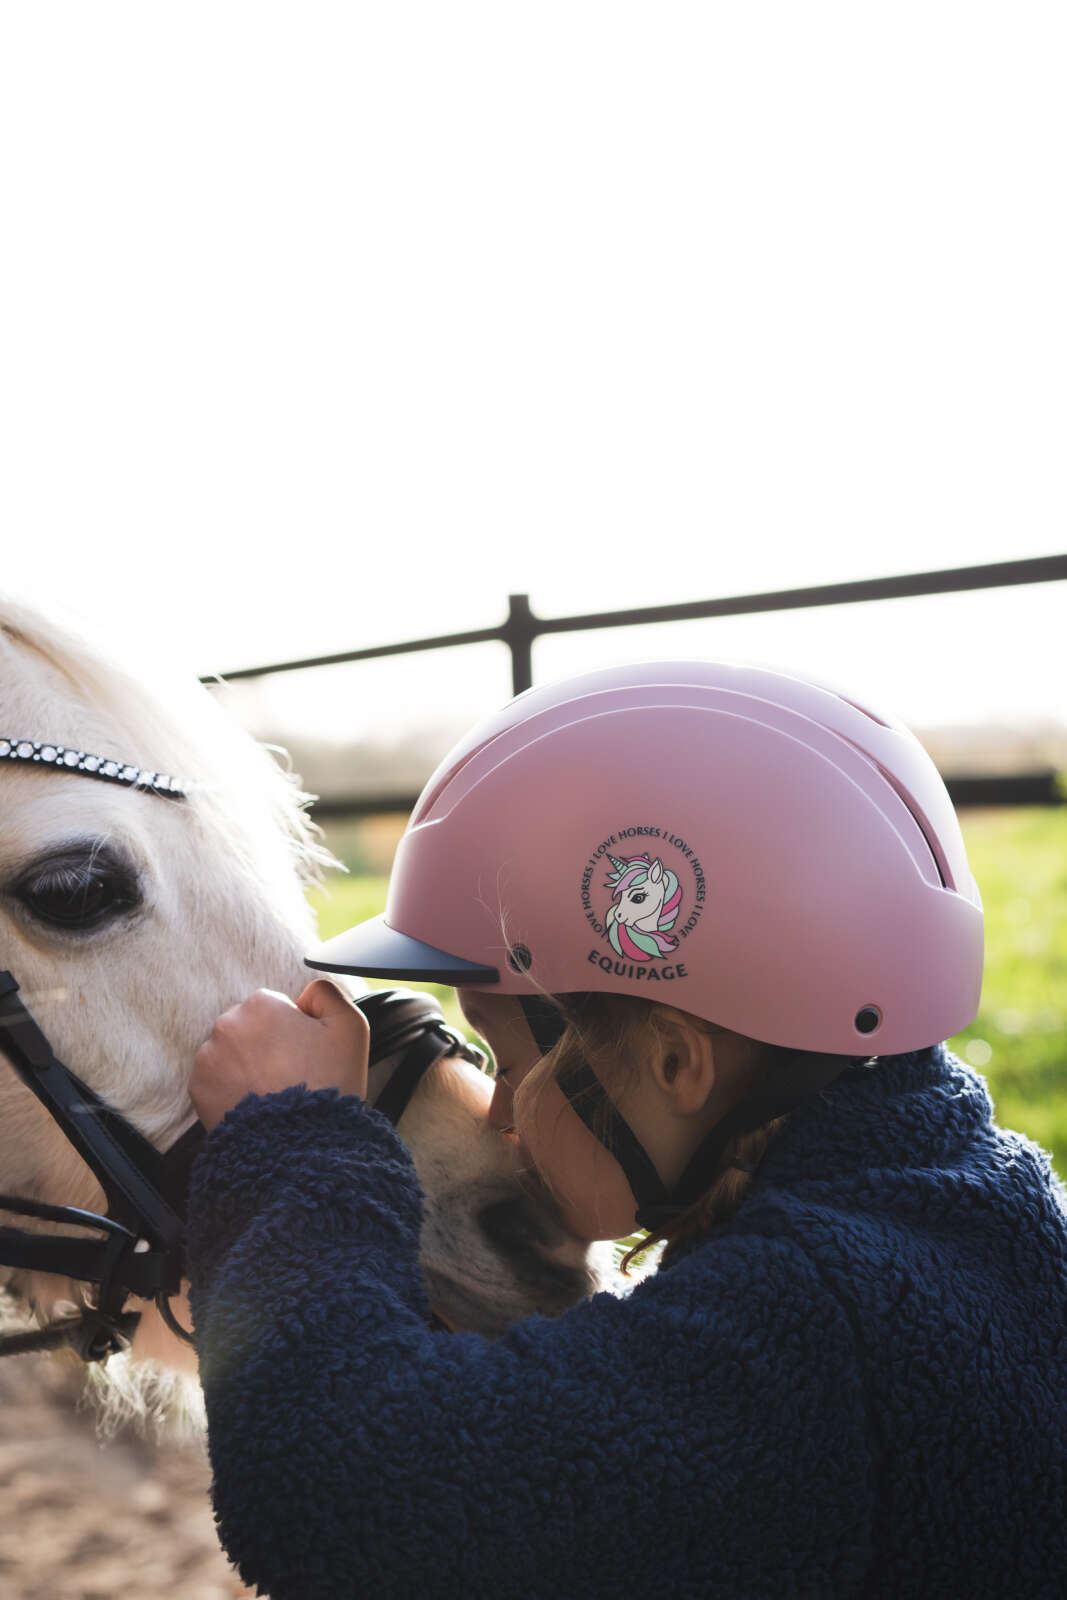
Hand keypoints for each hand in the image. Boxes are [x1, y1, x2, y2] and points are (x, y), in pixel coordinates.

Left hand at [191, 980, 369, 1131]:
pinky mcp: (198, 1089)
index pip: (275, 1008)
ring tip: (273, 1092)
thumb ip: (327, 994)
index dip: (295, 1031)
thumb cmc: (329, 1085)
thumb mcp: (351, 1027)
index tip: (306, 1056)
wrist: (302, 1147)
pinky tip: (256, 1104)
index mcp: (262, 1004)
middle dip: (266, 1046)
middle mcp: (228, 1024)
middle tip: (291, 1076)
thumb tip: (305, 994)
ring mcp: (209, 1058)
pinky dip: (232, 1089)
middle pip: (249, 1028)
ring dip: (247, 1066)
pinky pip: (216, 1080)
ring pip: (231, 1053)